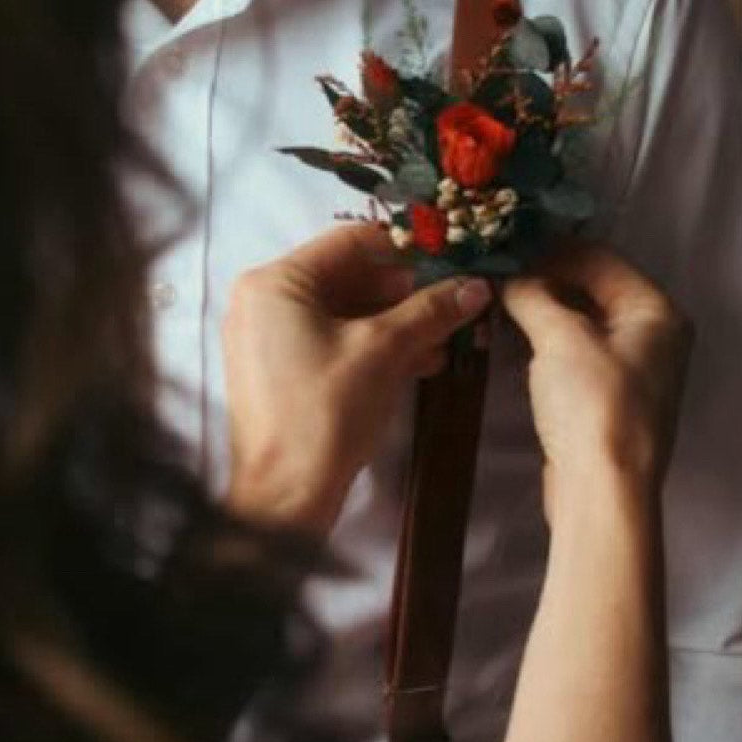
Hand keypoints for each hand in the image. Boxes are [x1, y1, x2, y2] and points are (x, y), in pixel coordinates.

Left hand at [223, 223, 492, 533]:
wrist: (284, 499)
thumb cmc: (325, 412)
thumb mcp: (384, 352)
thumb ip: (430, 311)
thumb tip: (476, 285)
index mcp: (277, 282)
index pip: (351, 242)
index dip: (407, 249)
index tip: (452, 259)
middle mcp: (265, 300)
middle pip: (349, 277)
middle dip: (407, 293)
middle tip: (457, 302)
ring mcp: (269, 337)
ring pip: (346, 313)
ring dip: (398, 323)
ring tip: (450, 336)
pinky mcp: (281, 370)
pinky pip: (334, 341)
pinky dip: (375, 347)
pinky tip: (423, 361)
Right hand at [501, 240, 692, 509]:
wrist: (603, 491)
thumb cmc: (593, 404)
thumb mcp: (560, 337)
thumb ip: (532, 296)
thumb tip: (509, 277)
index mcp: (657, 310)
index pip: (601, 258)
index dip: (552, 250)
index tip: (507, 250)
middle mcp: (655, 334)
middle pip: (594, 288)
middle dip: (546, 279)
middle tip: (498, 274)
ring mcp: (634, 368)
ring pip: (583, 320)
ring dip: (543, 309)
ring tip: (500, 302)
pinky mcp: (610, 397)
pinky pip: (578, 351)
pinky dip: (549, 339)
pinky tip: (515, 337)